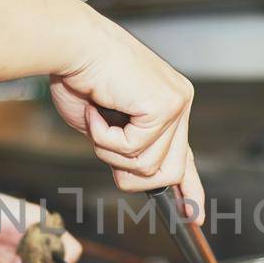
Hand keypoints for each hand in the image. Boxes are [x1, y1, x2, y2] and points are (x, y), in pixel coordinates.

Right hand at [50, 20, 206, 222]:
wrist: (70, 44)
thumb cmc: (77, 76)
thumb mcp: (104, 124)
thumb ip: (127, 148)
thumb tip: (135, 178)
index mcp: (167, 106)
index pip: (184, 157)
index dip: (188, 190)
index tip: (193, 217)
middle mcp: (179, 103)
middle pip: (168, 172)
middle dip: (128, 171)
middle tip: (101, 141)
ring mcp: (177, 103)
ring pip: (148, 166)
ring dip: (110, 151)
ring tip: (98, 117)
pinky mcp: (165, 106)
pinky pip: (133, 150)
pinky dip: (104, 137)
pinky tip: (99, 109)